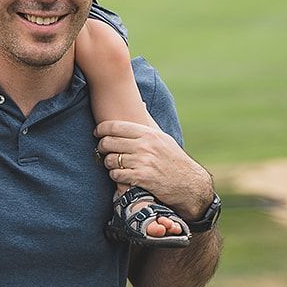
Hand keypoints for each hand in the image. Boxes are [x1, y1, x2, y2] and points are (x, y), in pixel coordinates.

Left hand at [94, 120, 212, 216]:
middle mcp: (145, 146)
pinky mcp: (142, 178)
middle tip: (102, 150)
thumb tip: (140, 104)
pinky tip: (120, 175)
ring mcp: (143, 162)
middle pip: (109, 142)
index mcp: (149, 133)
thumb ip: (149, 122)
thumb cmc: (173, 159)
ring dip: (108, 163)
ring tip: (113, 164)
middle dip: (102, 146)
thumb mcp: (163, 137)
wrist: (189, 183)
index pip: (116, 126)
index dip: (101, 128)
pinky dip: (115, 176)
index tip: (97, 132)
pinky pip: (117, 175)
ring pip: (111, 160)